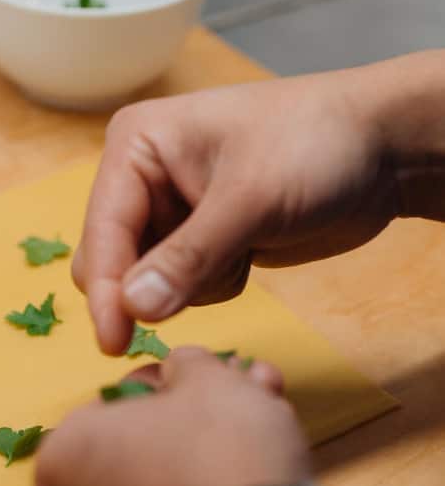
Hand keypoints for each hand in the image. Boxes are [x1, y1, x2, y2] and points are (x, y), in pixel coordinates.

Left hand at [35, 348, 310, 485]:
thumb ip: (186, 365)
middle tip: (248, 400)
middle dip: (199, 420)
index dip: (171, 384)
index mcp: (63, 455)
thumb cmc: (218, 453)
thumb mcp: (206, 378)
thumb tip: (181, 371)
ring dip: (212, 458)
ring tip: (267, 435)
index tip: (209, 380)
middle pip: (143, 448)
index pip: (115, 401)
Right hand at [74, 60, 407, 353]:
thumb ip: (189, 257)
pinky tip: (252, 252)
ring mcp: (172, 211)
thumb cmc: (316, 145)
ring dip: (194, 285)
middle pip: (111, 261)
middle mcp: (143, 178)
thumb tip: (133, 308)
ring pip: (147, 283)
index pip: (102, 230)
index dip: (106, 288)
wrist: (383, 149)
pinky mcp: (201, 240)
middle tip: (208, 281)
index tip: (114, 341)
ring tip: (244, 247)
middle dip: (155, 285)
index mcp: (137, 145)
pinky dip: (216, 284)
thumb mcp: (250, 199)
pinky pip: (183, 288)